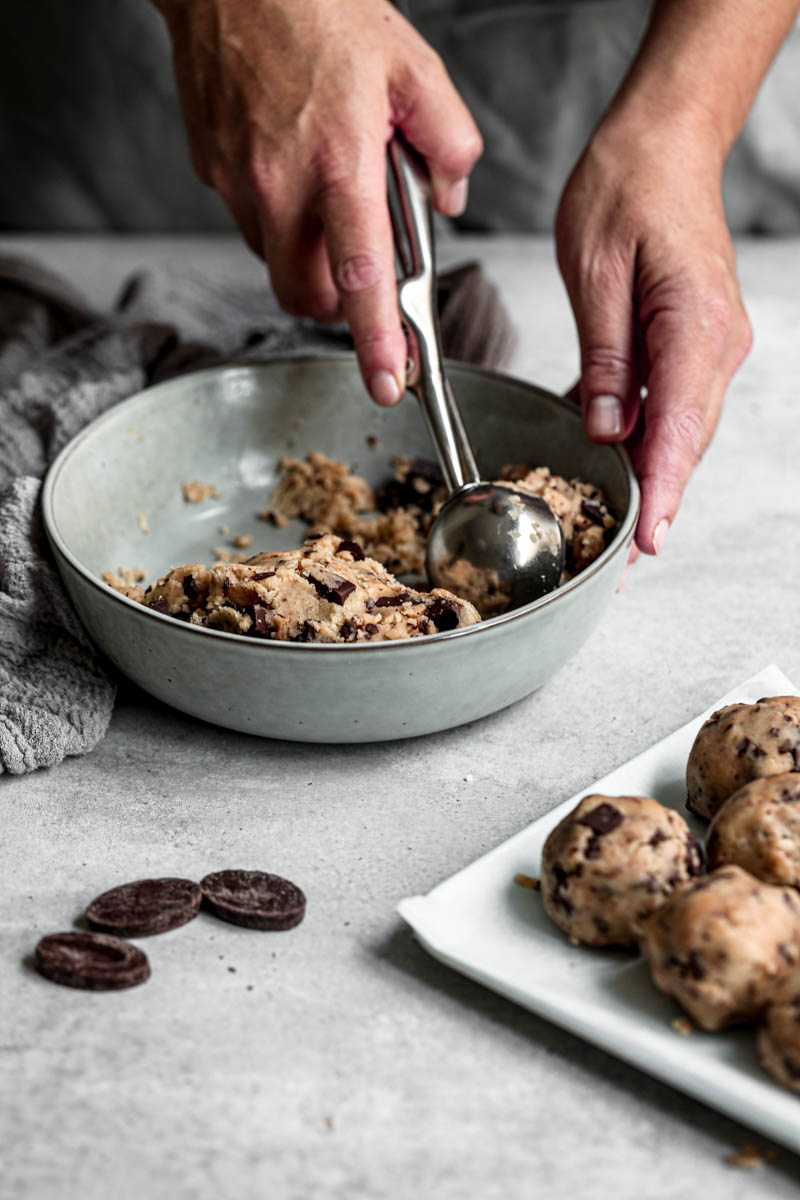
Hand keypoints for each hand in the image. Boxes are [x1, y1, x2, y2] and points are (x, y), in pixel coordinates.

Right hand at [154, 0, 481, 404]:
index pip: (362, 277)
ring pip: (277, 264)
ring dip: (309, 256)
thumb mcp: (414, 65)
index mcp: (340, 161)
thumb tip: (451, 197)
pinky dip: (281, 220)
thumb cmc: (321, 9)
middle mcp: (281, 183)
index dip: (378, 342)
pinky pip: (252, 224)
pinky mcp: (212, 170)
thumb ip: (449, 141)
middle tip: (363, 270)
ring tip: (328, 194)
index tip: (391, 384)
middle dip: (340, 304)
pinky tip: (295, 170)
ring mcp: (239, 181)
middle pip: (307, 296)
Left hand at [555, 116, 751, 554]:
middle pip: (684, 441)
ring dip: (648, 478)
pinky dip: (642, 441)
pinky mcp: (692, 343)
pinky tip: (610, 467)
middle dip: (653, 503)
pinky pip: (669, 405)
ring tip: (612, 533)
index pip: (678, 427)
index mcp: (695, 325)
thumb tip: (607, 430)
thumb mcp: (594, 269)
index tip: (646, 542)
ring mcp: (709, 346)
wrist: (664, 141)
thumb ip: (604, 357)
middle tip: (616, 563)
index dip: (662, 491)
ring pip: (678, 430)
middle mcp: (715, 344)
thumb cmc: (627, 186)